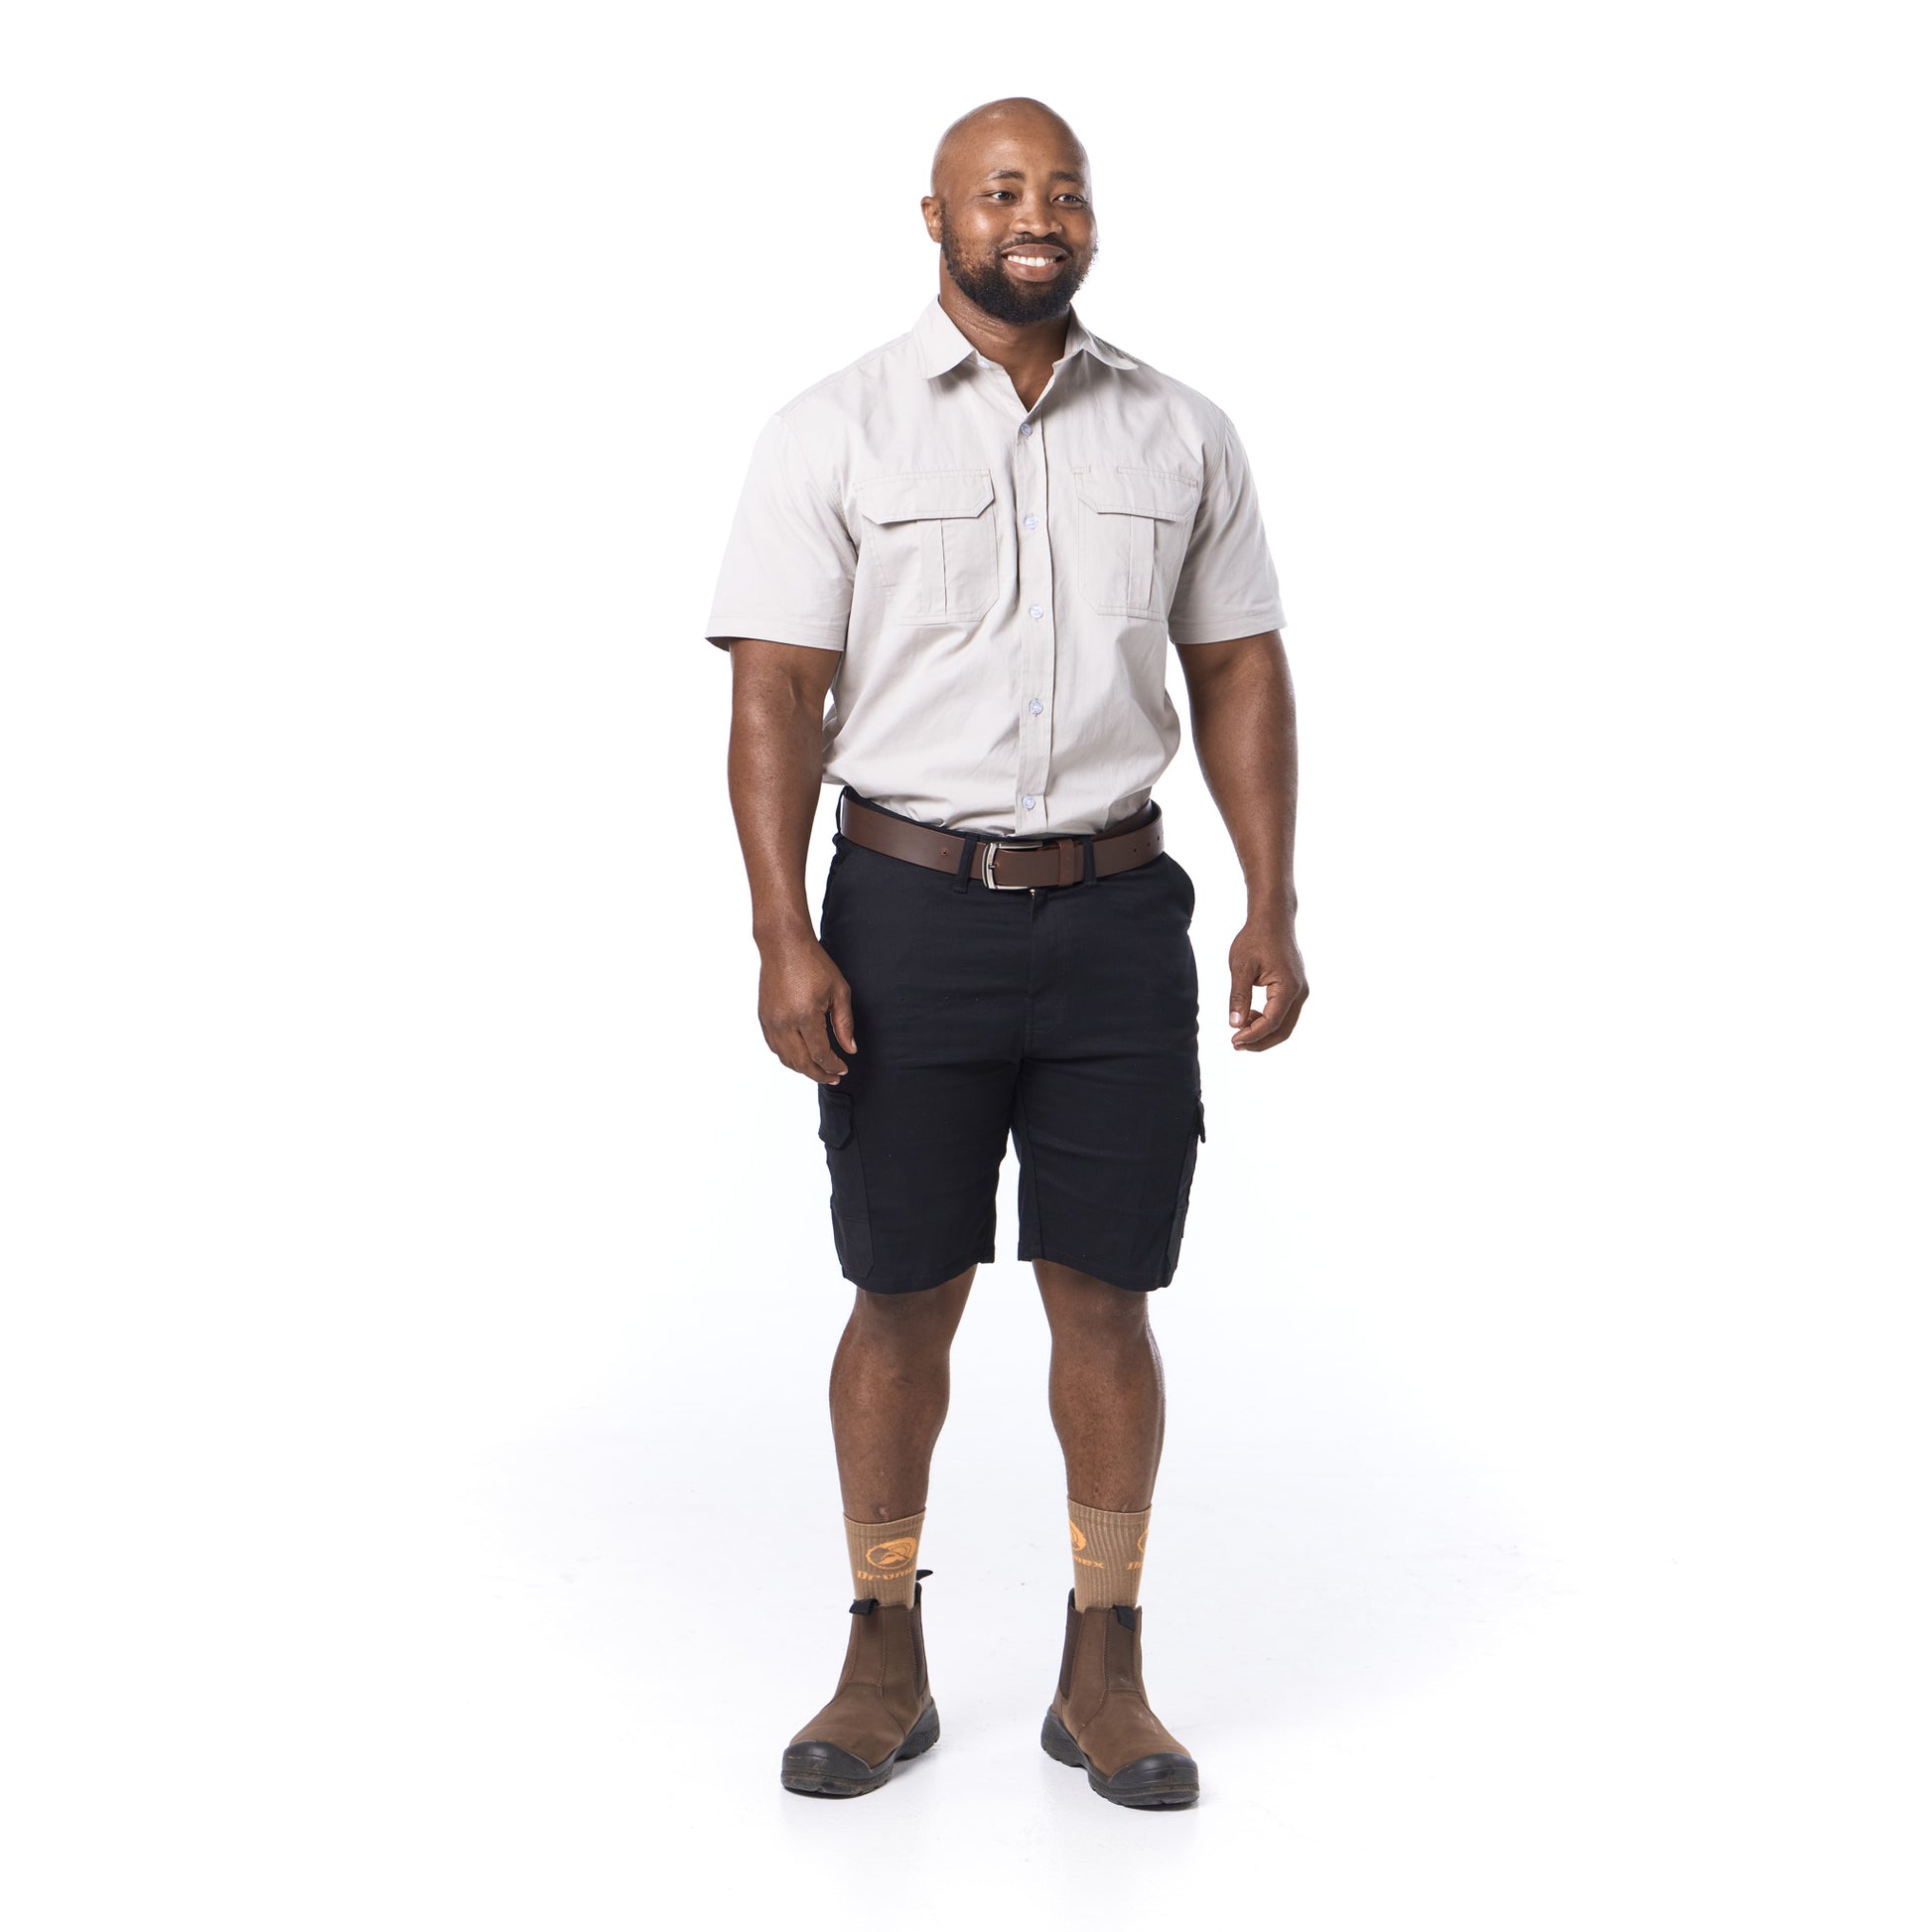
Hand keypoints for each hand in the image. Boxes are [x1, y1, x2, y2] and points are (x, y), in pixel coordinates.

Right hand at [758, 932, 858, 1082]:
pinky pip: (774, 1047)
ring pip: (785, 1058)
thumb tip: (849, 1049)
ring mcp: (771, 1021)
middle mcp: (784, 1023)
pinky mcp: (763, 1018)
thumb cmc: (813, 963)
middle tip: (834, 1077)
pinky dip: (788, 1057)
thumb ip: (844, 1023)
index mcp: (805, 1016)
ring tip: (819, 1070)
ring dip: (802, 1068)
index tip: (843, 1068)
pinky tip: (801, 1056)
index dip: (833, 1066)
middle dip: (819, 1074)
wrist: (784, 946)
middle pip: (801, 1063)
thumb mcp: (839, 991)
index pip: (820, 1054)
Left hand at [1227, 911, 1308, 1051]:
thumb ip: (1238, 996)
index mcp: (1288, 988)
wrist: (1273, 919)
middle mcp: (1300, 992)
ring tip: (1240, 1030)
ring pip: (1285, 1024)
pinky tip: (1250, 1016)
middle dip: (1259, 1041)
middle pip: (1283, 1030)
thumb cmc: (1256, 938)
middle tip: (1236, 1044)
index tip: (1233, 1040)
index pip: (1271, 1022)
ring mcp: (1300, 991)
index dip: (1252, 1035)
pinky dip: (1269, 1020)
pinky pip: (1285, 1013)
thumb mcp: (1241, 967)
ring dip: (1264, 1032)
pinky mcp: (1296, 988)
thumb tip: (1234, 1024)